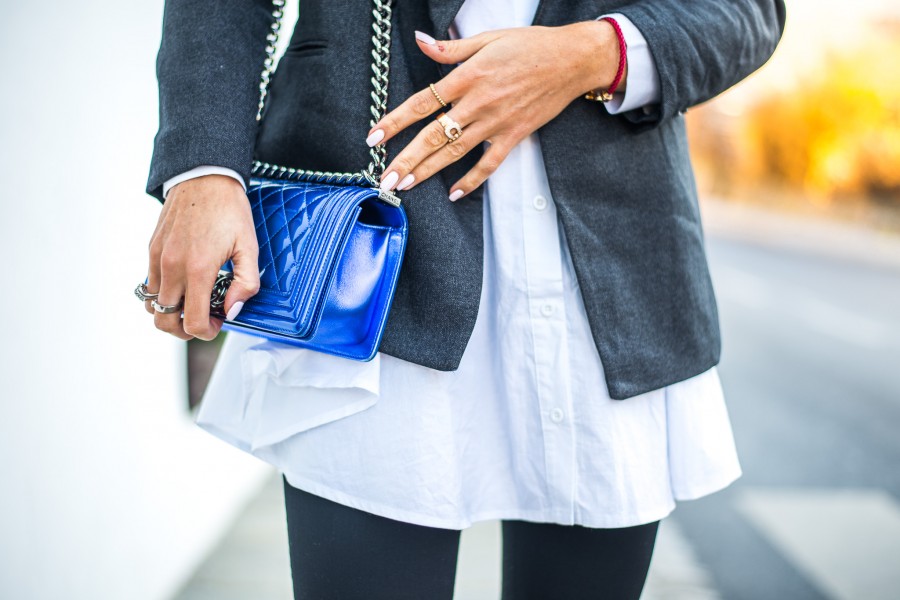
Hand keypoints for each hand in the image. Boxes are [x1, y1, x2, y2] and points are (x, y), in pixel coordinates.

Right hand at [145, 175, 259, 339]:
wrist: (204, 176)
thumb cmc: (229, 209)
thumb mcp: (249, 246)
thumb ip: (246, 283)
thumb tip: (232, 309)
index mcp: (198, 269)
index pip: (193, 322)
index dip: (207, 332)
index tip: (220, 320)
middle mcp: (172, 266)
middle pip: (165, 322)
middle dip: (185, 330)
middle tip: (205, 319)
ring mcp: (157, 258)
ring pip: (152, 306)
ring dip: (171, 313)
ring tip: (193, 302)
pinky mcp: (151, 250)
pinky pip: (150, 284)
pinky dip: (163, 294)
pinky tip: (184, 283)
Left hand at [367, 20, 623, 199]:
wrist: (572, 59)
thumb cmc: (531, 45)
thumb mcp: (488, 38)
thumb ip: (451, 48)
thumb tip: (421, 41)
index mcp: (468, 76)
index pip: (422, 103)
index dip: (395, 121)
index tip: (374, 138)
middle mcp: (478, 103)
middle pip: (434, 135)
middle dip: (406, 159)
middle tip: (385, 178)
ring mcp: (496, 122)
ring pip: (455, 152)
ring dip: (428, 171)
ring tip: (405, 185)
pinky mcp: (514, 135)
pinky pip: (489, 164)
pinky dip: (472, 180)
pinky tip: (454, 194)